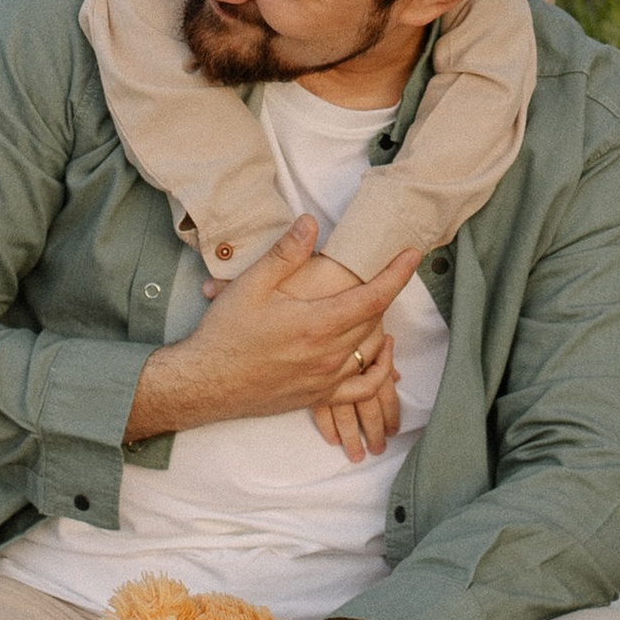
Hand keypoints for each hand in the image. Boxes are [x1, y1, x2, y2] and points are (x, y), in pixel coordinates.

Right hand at [124, 215, 421, 441]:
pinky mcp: (319, 397)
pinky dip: (380, 371)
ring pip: (373, 351)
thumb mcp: (251, 285)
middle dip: (384, 293)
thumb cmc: (226, 333)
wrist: (205, 383)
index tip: (413, 253)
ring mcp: (326, 380)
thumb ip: (285, 254)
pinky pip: (364, 388)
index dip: (398, 273)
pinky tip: (378, 354)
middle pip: (376, 320)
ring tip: (374, 304)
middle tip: (382, 271)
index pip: (374, 296)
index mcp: (316, 324)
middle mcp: (328, 355)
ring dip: (381, 326)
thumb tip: (311, 222)